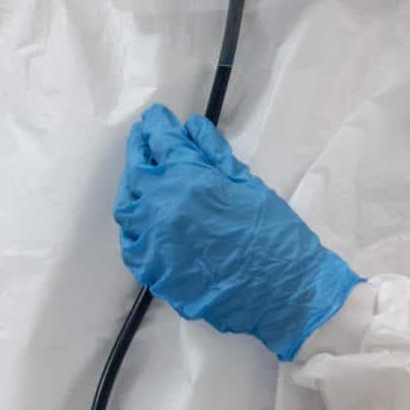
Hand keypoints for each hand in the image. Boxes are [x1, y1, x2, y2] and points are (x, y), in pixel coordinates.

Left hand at [115, 104, 360, 361]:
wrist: (282, 292)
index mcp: (188, 181)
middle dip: (139, 148)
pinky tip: (143, 219)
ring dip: (132, 187)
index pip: (163, 142)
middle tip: (143, 137)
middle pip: (138, 170)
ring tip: (141, 176)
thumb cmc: (273, 233)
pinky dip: (133, 227)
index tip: (156, 117)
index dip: (158, 125)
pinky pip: (131, 244)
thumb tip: (190, 127)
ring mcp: (153, 242)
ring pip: (127, 207)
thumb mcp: (247, 183)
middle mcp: (162, 208)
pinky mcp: (154, 271)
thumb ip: (213, 153)